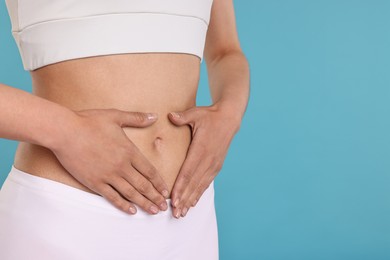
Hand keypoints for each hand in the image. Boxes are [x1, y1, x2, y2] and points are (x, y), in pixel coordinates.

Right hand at [50, 108, 169, 214]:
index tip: (165, 190)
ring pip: (130, 193)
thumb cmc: (89, 122)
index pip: (149, 170)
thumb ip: (137, 118)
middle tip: (163, 207)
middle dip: (155, 197)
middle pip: (143, 185)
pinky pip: (112, 197)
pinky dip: (122, 205)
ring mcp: (108, 176)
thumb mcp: (116, 116)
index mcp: (129, 151)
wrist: (65, 131)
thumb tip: (154, 116)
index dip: (159, 182)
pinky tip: (131, 211)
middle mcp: (121, 166)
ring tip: (153, 211)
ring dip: (143, 203)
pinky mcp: (94, 182)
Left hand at [168, 103, 240, 217]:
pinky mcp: (217, 166)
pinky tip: (192, 203)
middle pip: (193, 183)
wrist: (229, 118)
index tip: (173, 199)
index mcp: (201, 149)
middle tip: (175, 213)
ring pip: (200, 186)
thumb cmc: (210, 116)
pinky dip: (199, 194)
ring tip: (182, 213)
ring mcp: (214, 164)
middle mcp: (208, 160)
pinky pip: (206, 183)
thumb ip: (182, 117)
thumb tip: (170, 116)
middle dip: (184, 199)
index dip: (180, 187)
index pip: (188, 171)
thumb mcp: (196, 113)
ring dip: (191, 200)